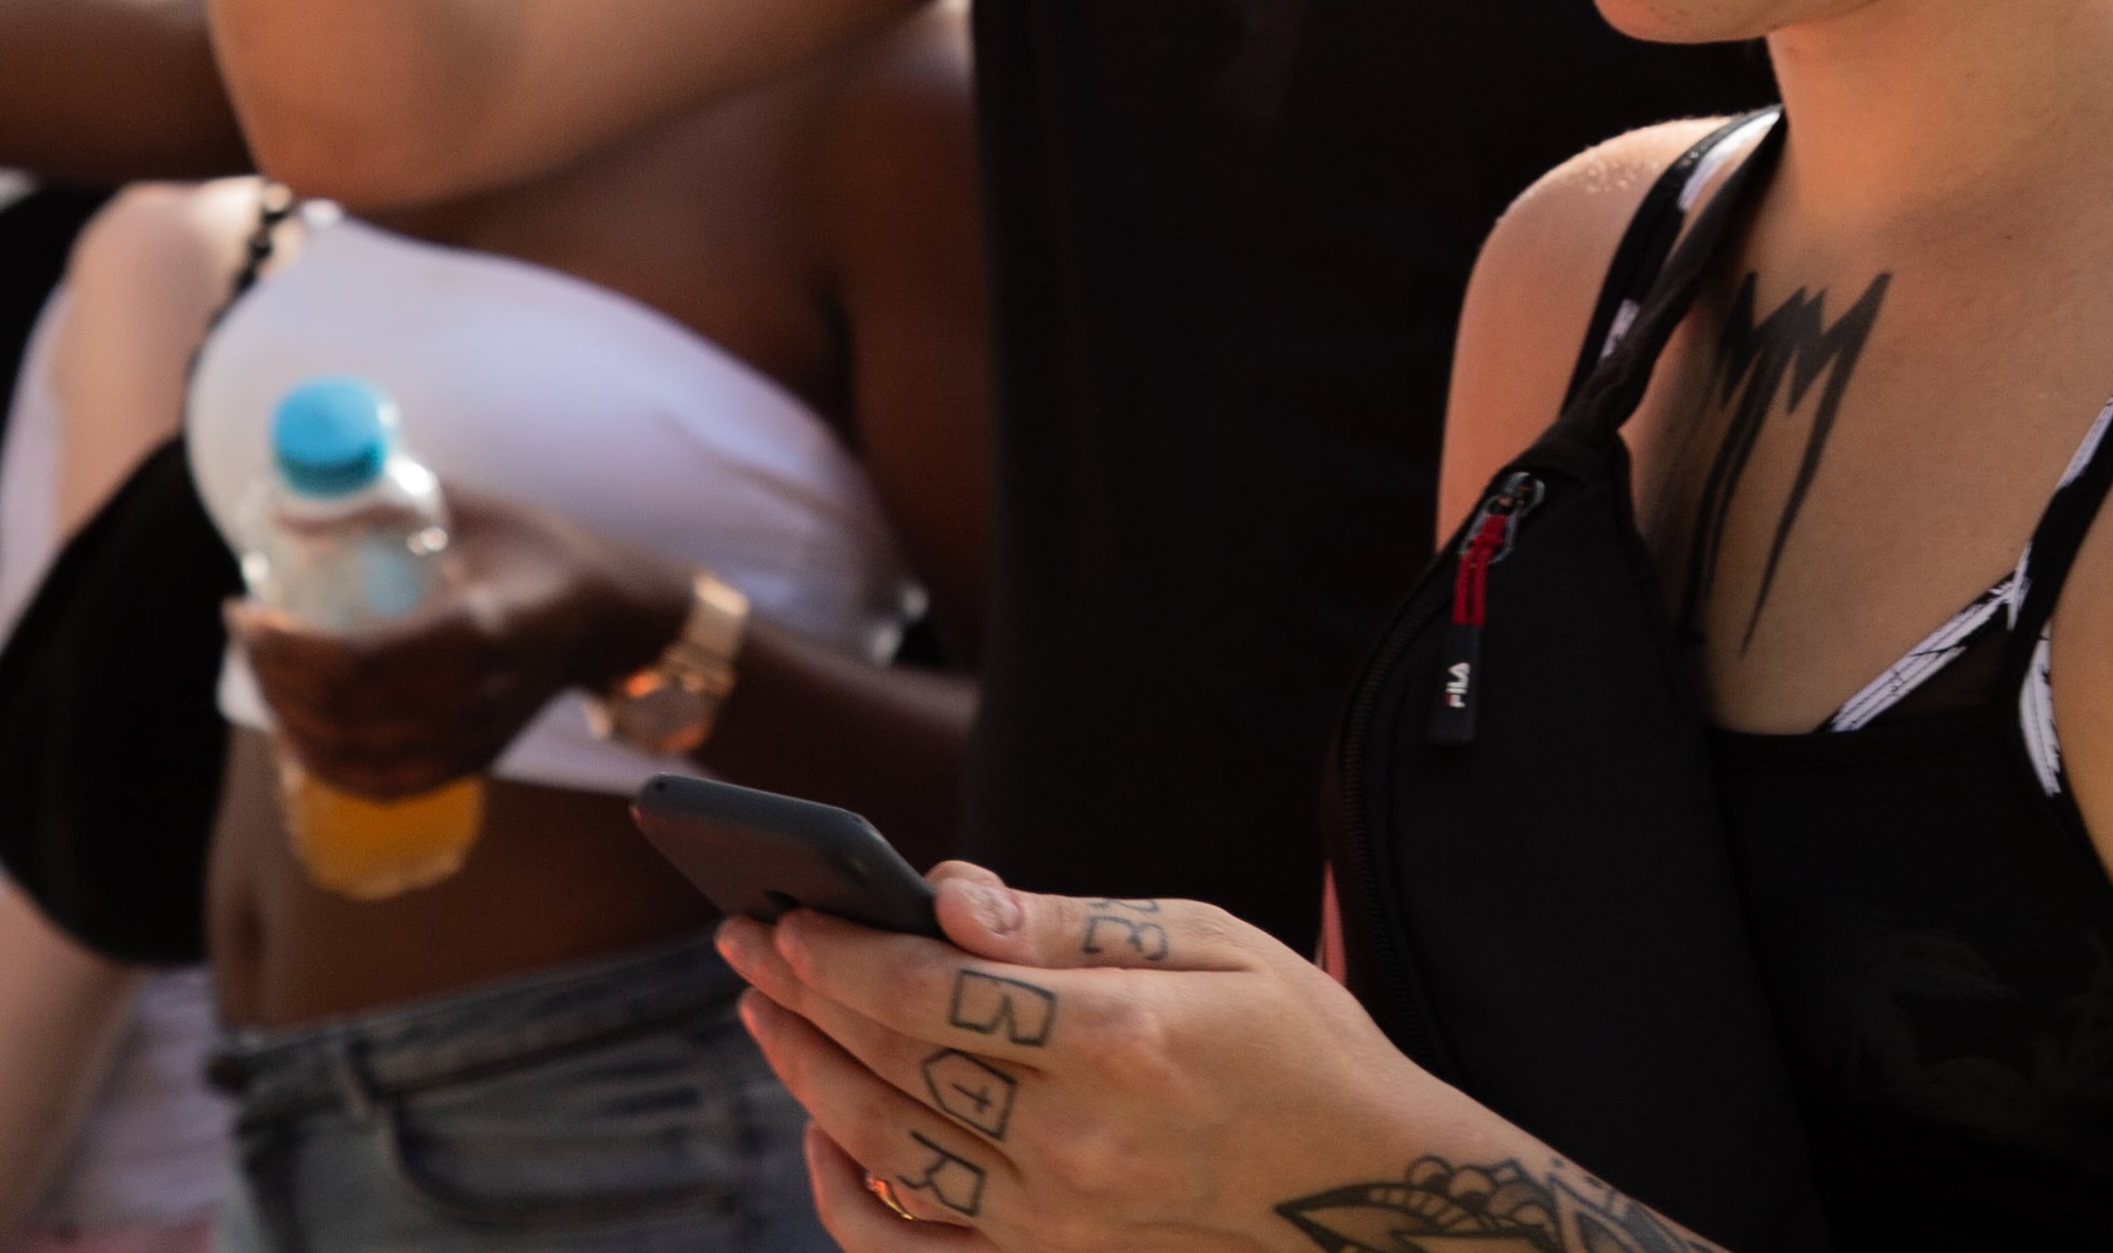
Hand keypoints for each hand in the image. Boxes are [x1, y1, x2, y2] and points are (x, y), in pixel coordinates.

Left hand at [228, 481, 680, 800]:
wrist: (608, 616)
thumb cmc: (539, 549)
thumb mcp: (468, 509)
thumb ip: (379, 506)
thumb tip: (285, 519)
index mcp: (476, 628)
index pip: (351, 662)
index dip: (280, 647)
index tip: (244, 611)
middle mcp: (474, 696)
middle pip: (340, 712)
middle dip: (270, 676)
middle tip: (246, 633)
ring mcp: (474, 737)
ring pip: (351, 756)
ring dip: (287, 719)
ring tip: (265, 674)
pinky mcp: (473, 760)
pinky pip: (380, 783)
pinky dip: (326, 765)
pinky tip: (298, 732)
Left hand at [724, 872, 1575, 1249]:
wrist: (1369, 1190)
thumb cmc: (1295, 1040)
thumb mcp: (1211, 941)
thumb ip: (1072, 921)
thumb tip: (948, 895)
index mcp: (1117, 1040)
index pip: (930, 990)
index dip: (840, 952)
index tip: (783, 910)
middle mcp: (1073, 1141)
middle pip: (890, 1062)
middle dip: (801, 995)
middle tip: (742, 936)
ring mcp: (1053, 1220)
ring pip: (882, 1146)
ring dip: (805, 1076)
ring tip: (763, 1011)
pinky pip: (909, 1244)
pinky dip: (844, 1195)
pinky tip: (820, 1135)